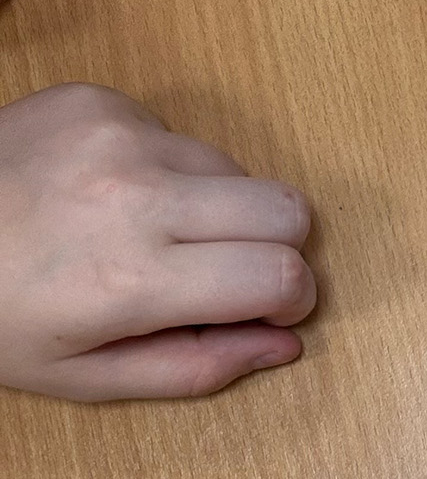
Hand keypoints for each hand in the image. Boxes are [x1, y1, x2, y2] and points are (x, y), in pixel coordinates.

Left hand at [0, 84, 314, 398]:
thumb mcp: (81, 376)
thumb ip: (194, 367)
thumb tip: (285, 346)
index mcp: (130, 281)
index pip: (281, 274)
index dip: (292, 298)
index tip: (270, 309)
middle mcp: (135, 199)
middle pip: (289, 209)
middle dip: (277, 248)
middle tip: (229, 273)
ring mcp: (119, 138)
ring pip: (236, 170)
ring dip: (215, 208)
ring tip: (146, 234)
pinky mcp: (101, 101)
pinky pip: (179, 136)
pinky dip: (162, 170)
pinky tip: (106, 196)